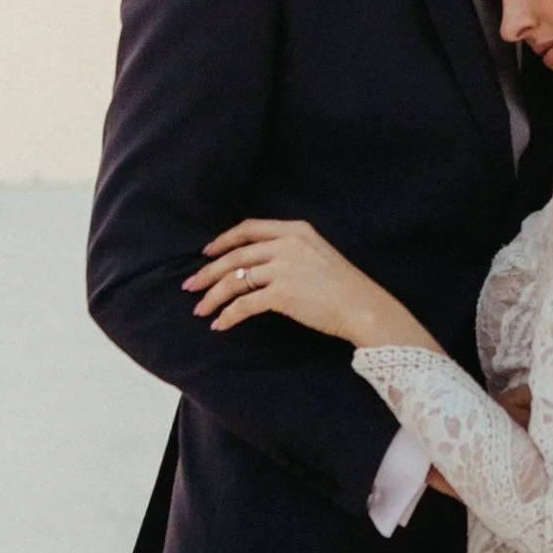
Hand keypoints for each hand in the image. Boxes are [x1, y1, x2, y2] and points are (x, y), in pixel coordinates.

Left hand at [185, 219, 427, 349]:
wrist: (363, 307)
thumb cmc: (342, 286)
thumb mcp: (317, 253)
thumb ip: (290, 250)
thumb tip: (256, 264)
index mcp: (295, 230)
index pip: (248, 228)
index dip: (223, 240)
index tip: (206, 253)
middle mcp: (287, 244)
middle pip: (235, 255)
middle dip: (208, 272)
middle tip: (190, 286)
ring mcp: (284, 268)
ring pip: (235, 280)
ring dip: (213, 296)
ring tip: (200, 310)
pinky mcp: (282, 293)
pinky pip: (244, 304)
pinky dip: (228, 315)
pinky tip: (220, 324)